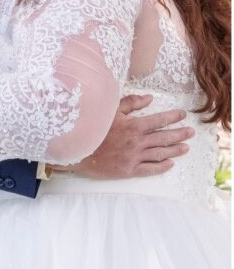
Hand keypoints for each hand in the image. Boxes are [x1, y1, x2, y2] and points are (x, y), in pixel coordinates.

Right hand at [59, 94, 193, 178]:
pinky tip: (170, 164)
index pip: (158, 121)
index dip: (172, 117)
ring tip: (185, 148)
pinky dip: (162, 167)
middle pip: (164, 138)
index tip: (182, 115)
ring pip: (160, 153)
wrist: (77, 149)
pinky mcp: (129, 170)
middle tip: (191, 132)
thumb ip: (130, 103)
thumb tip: (149, 98)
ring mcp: (134, 157)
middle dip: (179, 134)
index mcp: (133, 126)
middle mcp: (137, 142)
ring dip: (174, 150)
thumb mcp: (109, 110)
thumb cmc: (92, 127)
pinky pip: (150, 169)